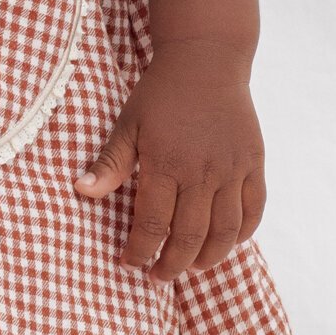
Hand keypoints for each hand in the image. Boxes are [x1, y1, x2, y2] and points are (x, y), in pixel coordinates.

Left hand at [74, 40, 265, 276]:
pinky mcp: (254, 163)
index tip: (130, 263)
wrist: (207, 59)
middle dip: (172, 265)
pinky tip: (227, 244)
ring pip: (226, 232)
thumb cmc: (160, 93)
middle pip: (190, 237)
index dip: (141, 251)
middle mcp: (203, 171)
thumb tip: (82, 191)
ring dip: (208, 258)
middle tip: (159, 276)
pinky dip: (243, 234)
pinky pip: (254, 210)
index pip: (153, 224)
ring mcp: (232, 169)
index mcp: (166, 163)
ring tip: (191, 267)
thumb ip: (110, 162)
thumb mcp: (128, 124)